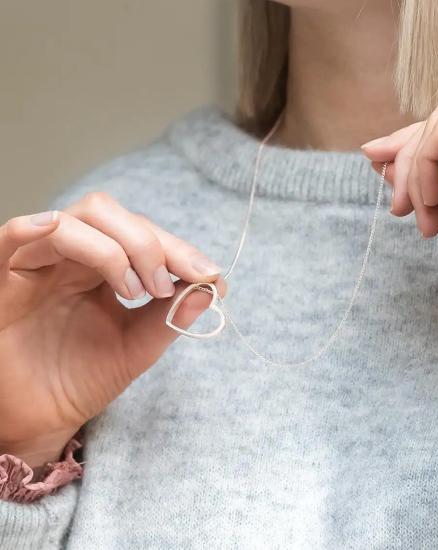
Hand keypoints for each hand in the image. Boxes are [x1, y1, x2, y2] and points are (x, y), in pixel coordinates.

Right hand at [0, 193, 225, 469]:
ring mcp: (38, 263)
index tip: (212, 277)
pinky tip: (57, 230)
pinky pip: (13, 237)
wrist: (39, 419)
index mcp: (103, 266)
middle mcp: (72, 257)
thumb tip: (211, 288)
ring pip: (76, 221)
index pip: (142, 233)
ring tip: (135, 291)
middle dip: (151, 245)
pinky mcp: (4, 280)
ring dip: (116, 249)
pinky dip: (37, 229)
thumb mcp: (136, 348)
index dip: (178, 249)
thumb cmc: (82, 379)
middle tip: (166, 287)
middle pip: (111, 215)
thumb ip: (169, 317)